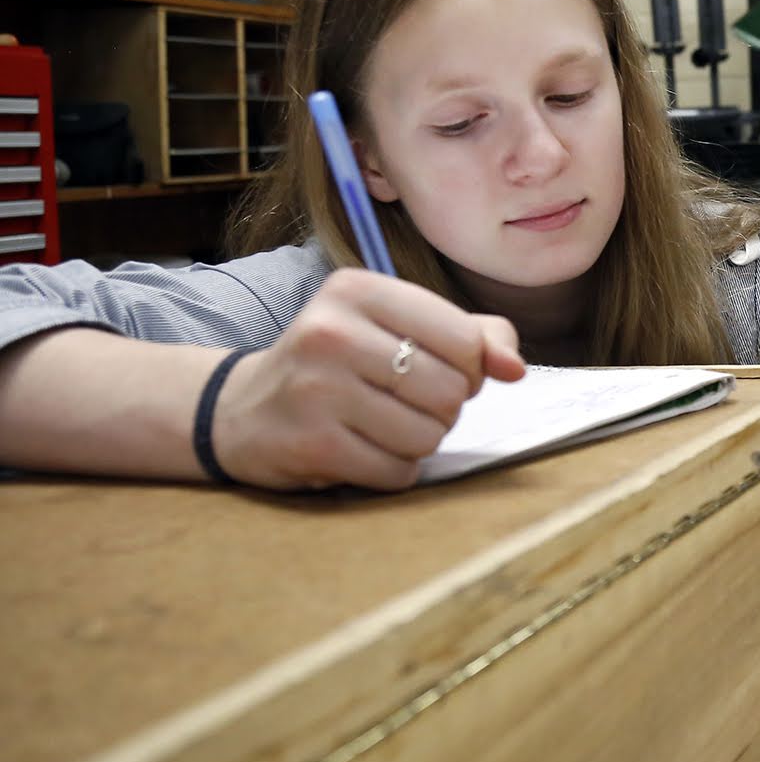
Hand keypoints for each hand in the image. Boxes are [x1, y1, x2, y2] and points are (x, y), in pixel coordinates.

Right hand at [210, 268, 524, 490]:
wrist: (244, 409)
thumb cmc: (341, 363)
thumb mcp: (398, 327)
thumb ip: (473, 336)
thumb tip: (514, 368)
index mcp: (359, 290)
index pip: (465, 340)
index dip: (470, 368)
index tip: (441, 370)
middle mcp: (331, 332)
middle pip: (450, 391)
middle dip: (443, 408)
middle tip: (405, 401)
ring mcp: (316, 389)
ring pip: (428, 435)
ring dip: (418, 441)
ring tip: (381, 424)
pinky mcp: (309, 444)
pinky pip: (397, 471)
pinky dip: (393, 469)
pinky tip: (362, 450)